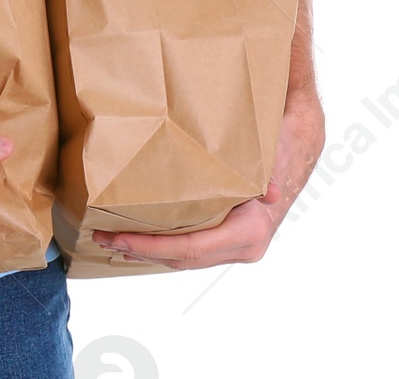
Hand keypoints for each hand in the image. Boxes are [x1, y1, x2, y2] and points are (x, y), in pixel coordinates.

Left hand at [92, 87, 325, 269]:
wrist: (299, 142)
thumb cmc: (280, 144)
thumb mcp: (273, 154)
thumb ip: (268, 173)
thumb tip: (268, 192)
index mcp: (250, 233)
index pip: (191, 249)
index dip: (152, 247)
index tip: (119, 239)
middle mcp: (243, 246)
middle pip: (181, 257)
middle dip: (140, 249)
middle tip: (99, 236)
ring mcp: (234, 243)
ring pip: (184, 255)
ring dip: (147, 248)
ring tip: (109, 237)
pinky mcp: (226, 234)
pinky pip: (190, 244)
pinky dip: (162, 241)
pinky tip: (137, 233)